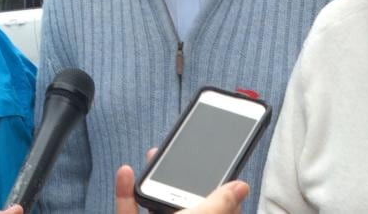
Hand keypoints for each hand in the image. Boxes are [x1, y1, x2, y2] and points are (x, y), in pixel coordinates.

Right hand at [115, 165, 248, 213]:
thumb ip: (220, 203)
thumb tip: (242, 187)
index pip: (223, 213)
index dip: (224, 193)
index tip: (221, 170)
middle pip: (188, 206)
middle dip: (183, 179)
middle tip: (180, 158)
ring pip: (158, 208)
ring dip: (154, 182)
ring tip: (154, 159)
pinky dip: (127, 195)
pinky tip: (126, 174)